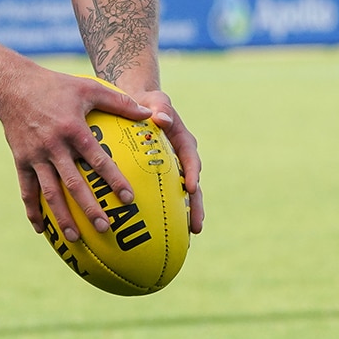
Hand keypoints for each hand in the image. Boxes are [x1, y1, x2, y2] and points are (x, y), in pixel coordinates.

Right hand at [0, 68, 148, 240]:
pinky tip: (41, 230)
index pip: (97, 160)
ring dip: (61, 217)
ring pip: (49, 193)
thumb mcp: (89, 87)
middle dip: (89, 208)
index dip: (113, 180)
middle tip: (106, 228)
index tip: (128, 198)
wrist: (11, 86)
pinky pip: (26, 191)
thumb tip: (149, 115)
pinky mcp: (21, 161)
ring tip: (75, 238)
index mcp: (73, 129)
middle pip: (73, 183)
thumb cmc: (55, 85)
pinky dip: (32, 211)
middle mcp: (54, 146)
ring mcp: (35, 156)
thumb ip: (120, 102)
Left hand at [133, 88, 204, 233]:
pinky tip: (162, 232)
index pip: (191, 158)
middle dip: (196, 206)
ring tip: (187, 237)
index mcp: (184, 141)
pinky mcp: (164, 177)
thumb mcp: (156, 101)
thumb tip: (161, 118)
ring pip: (183, 196)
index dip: (192, 173)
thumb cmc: (148, 103)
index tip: (191, 187)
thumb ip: (160, 107)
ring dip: (186, 214)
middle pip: (193, 185)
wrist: (142, 106)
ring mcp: (175, 170)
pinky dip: (169, 212)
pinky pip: (167, 195)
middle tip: (196, 227)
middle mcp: (183, 159)